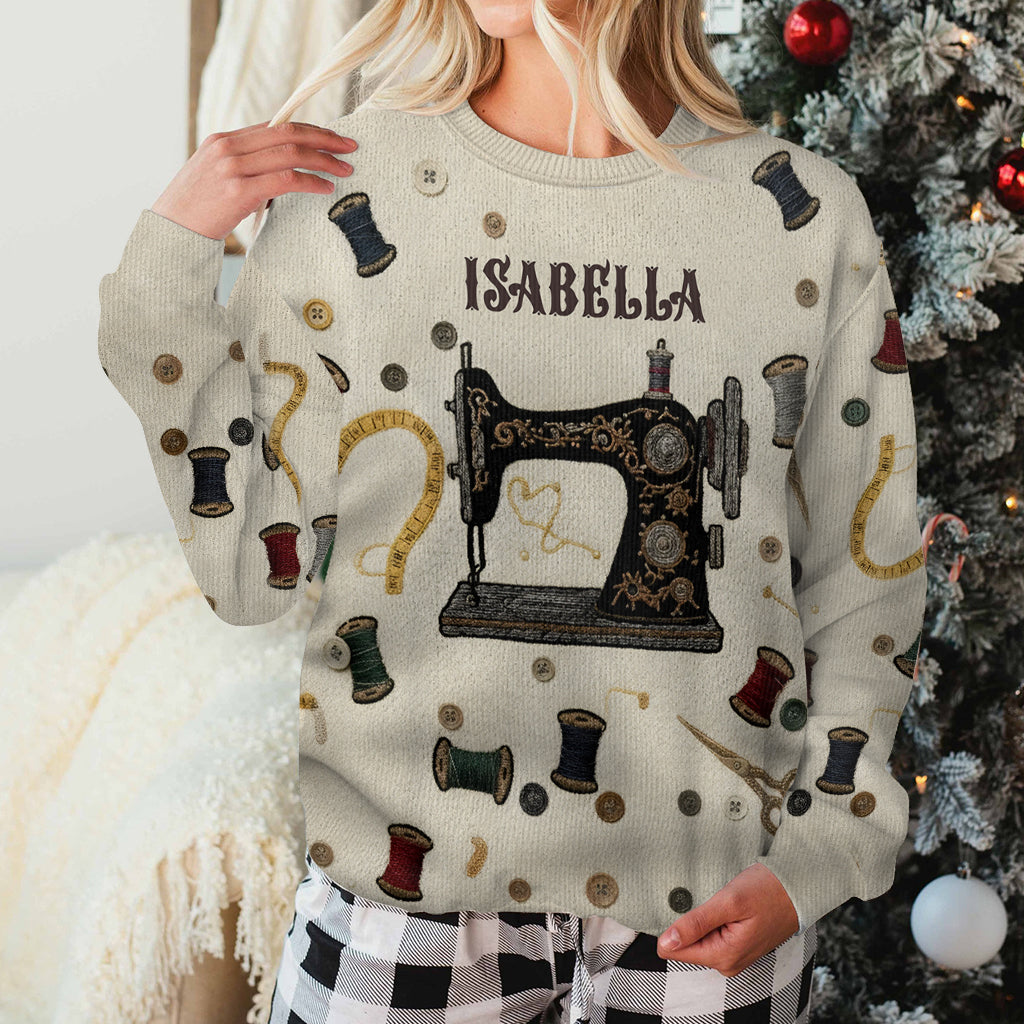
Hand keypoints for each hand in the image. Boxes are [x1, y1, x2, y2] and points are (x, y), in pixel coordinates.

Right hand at [150, 121, 357, 240]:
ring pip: (290, 154)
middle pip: (287, 133)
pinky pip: (285, 180)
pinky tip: (326, 188)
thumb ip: (244, 168)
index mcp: (223, 140)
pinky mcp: (239, 191)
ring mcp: (232, 168)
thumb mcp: (216, 179)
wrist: (171, 232)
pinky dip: (311, 182)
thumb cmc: (196, 213)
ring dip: (323, 160)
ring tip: (345, 169)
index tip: (331, 137)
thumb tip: (281, 173)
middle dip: (323, 138)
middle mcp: (228, 148)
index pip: (274, 126)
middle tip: (349, 146)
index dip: (308, 129)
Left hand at [656, 863, 798, 975]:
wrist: (798, 889)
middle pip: (686, 945)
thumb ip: (697, 923)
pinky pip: (711, 936)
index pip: (675, 950)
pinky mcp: (737, 947)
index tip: (688, 907)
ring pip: (698, 940)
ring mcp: (733, 957)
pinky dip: (712, 921)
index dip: (674, 926)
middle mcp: (727, 963)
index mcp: (723, 956)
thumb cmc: (767, 891)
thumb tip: (665, 943)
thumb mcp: (729, 901)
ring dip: (702, 920)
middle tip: (712, 902)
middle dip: (691, 922)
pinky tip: (726, 909)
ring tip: (722, 904)